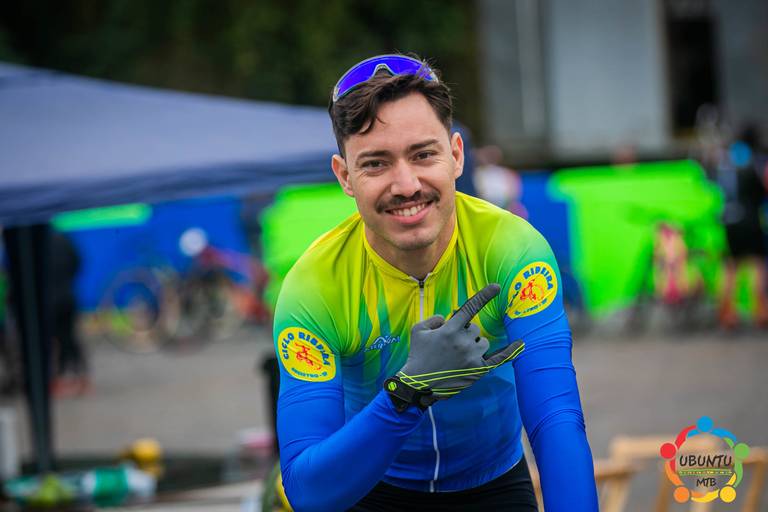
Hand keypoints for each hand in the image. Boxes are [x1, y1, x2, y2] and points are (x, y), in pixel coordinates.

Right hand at [396, 283, 523, 399]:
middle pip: (475, 329)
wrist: (418, 384)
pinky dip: (510, 351)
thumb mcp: (418, 330)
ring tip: (458, 355)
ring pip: (483, 342)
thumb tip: (446, 319)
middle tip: (450, 346)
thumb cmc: (417, 355)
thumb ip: (434, 319)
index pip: (470, 308)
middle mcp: (464, 341)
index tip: (497, 287)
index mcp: (450, 329)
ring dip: (474, 344)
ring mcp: (472, 356)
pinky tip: (520, 344)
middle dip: (465, 333)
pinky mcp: (478, 370)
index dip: (484, 296)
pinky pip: (498, 358)